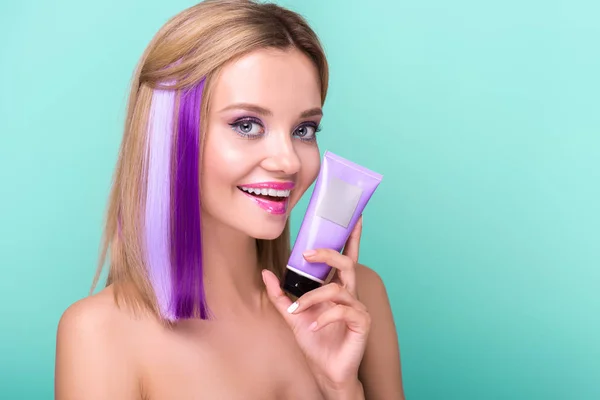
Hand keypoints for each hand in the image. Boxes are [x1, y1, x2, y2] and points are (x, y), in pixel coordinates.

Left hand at [262, 216, 368, 397]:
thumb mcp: (292, 316)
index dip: (352, 237)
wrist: (325, 371)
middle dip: (328, 254)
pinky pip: (344, 310)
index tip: (355, 217)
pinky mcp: (362, 322)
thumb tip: (266, 273)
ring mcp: (358, 307)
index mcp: (337, 288)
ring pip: (337, 289)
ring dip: (314, 297)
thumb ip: (281, 295)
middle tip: (307, 253)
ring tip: (299, 311)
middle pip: (346, 263)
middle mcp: (350, 294)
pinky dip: (325, 316)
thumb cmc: (315, 342)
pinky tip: (314, 326)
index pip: (346, 257)